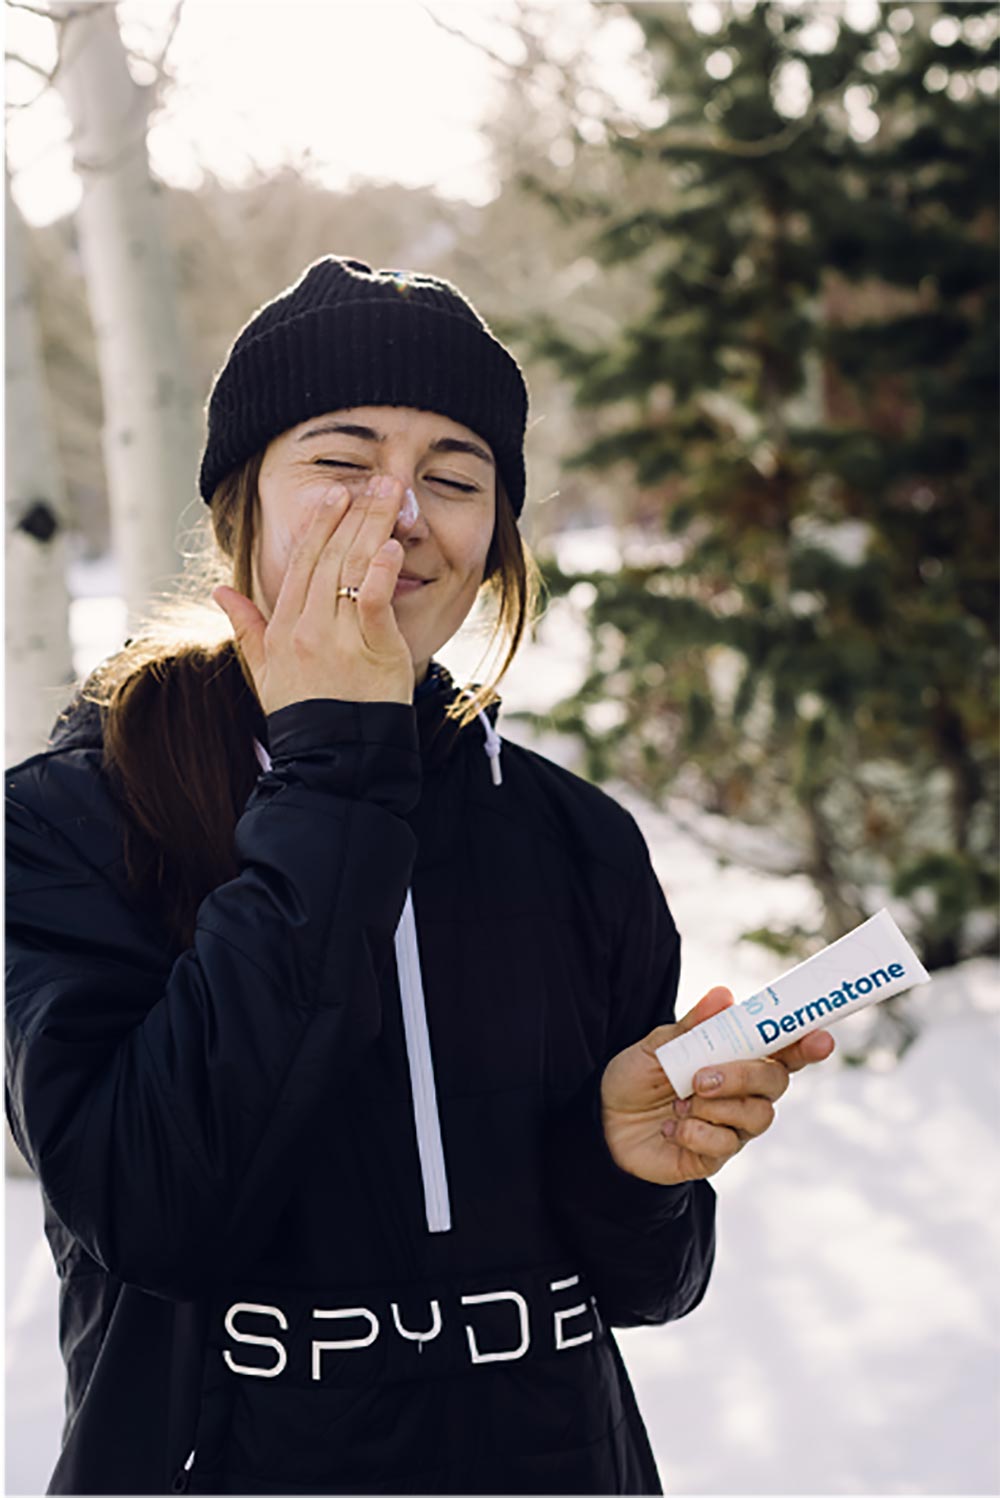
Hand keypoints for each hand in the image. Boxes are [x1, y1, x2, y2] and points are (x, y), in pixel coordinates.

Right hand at [213, 474, 414, 713]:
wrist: (331, 761)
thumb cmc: (303, 716)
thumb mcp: (264, 671)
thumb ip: (245, 627)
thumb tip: (220, 592)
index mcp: (283, 627)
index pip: (300, 563)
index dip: (317, 525)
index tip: (333, 494)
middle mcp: (307, 627)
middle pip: (329, 557)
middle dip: (352, 514)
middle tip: (373, 481)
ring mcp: (339, 639)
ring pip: (352, 571)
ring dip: (372, 528)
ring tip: (391, 496)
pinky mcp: (374, 653)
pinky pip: (374, 604)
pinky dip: (381, 573)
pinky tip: (391, 546)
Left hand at [599, 986, 835, 1185]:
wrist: (603, 1124)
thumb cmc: (634, 1080)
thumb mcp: (657, 1046)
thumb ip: (693, 1026)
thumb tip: (725, 996)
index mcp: (733, 1059)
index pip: (781, 1051)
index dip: (805, 1044)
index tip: (821, 1038)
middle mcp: (741, 1093)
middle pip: (776, 1083)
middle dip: (743, 1076)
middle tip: (701, 1078)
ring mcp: (732, 1126)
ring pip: (757, 1115)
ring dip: (716, 1106)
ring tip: (680, 1102)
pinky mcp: (715, 1156)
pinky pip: (726, 1144)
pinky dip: (696, 1132)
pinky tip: (672, 1128)